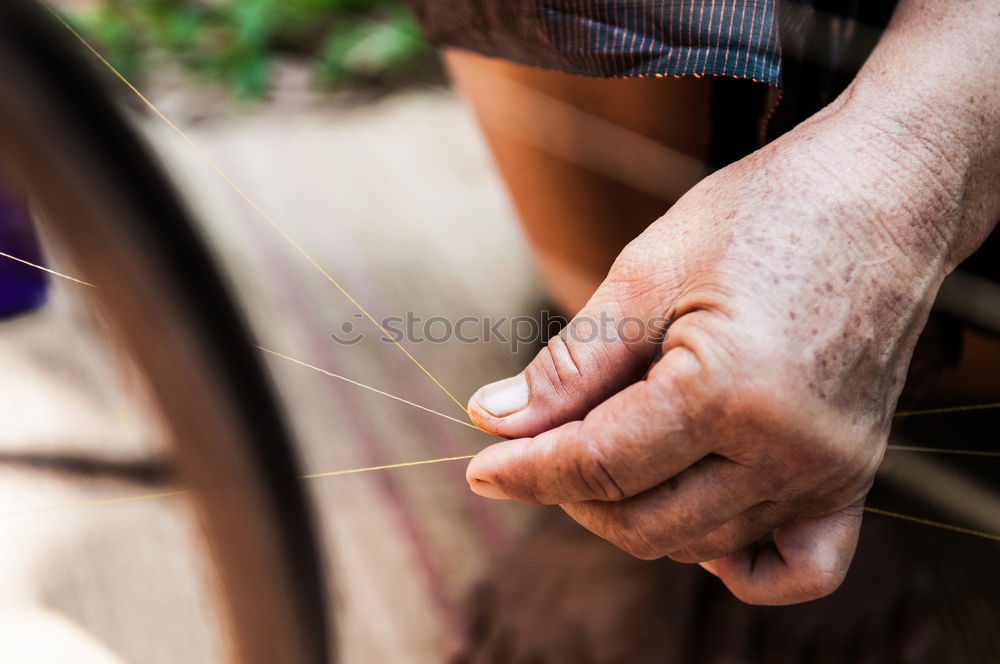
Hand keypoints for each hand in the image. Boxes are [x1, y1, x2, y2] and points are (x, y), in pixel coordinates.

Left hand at [465, 95, 963, 604]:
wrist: (883, 194)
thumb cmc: (763, 214)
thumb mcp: (646, 276)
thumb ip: (570, 363)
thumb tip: (493, 419)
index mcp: (729, 392)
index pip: (599, 466)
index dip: (529, 472)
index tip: (481, 471)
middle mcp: (787, 450)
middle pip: (643, 521)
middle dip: (572, 495)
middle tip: (540, 449)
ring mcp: (830, 471)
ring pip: (699, 542)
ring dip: (635, 514)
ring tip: (606, 455)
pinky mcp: (855, 474)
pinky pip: (797, 567)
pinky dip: (736, 560)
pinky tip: (698, 518)